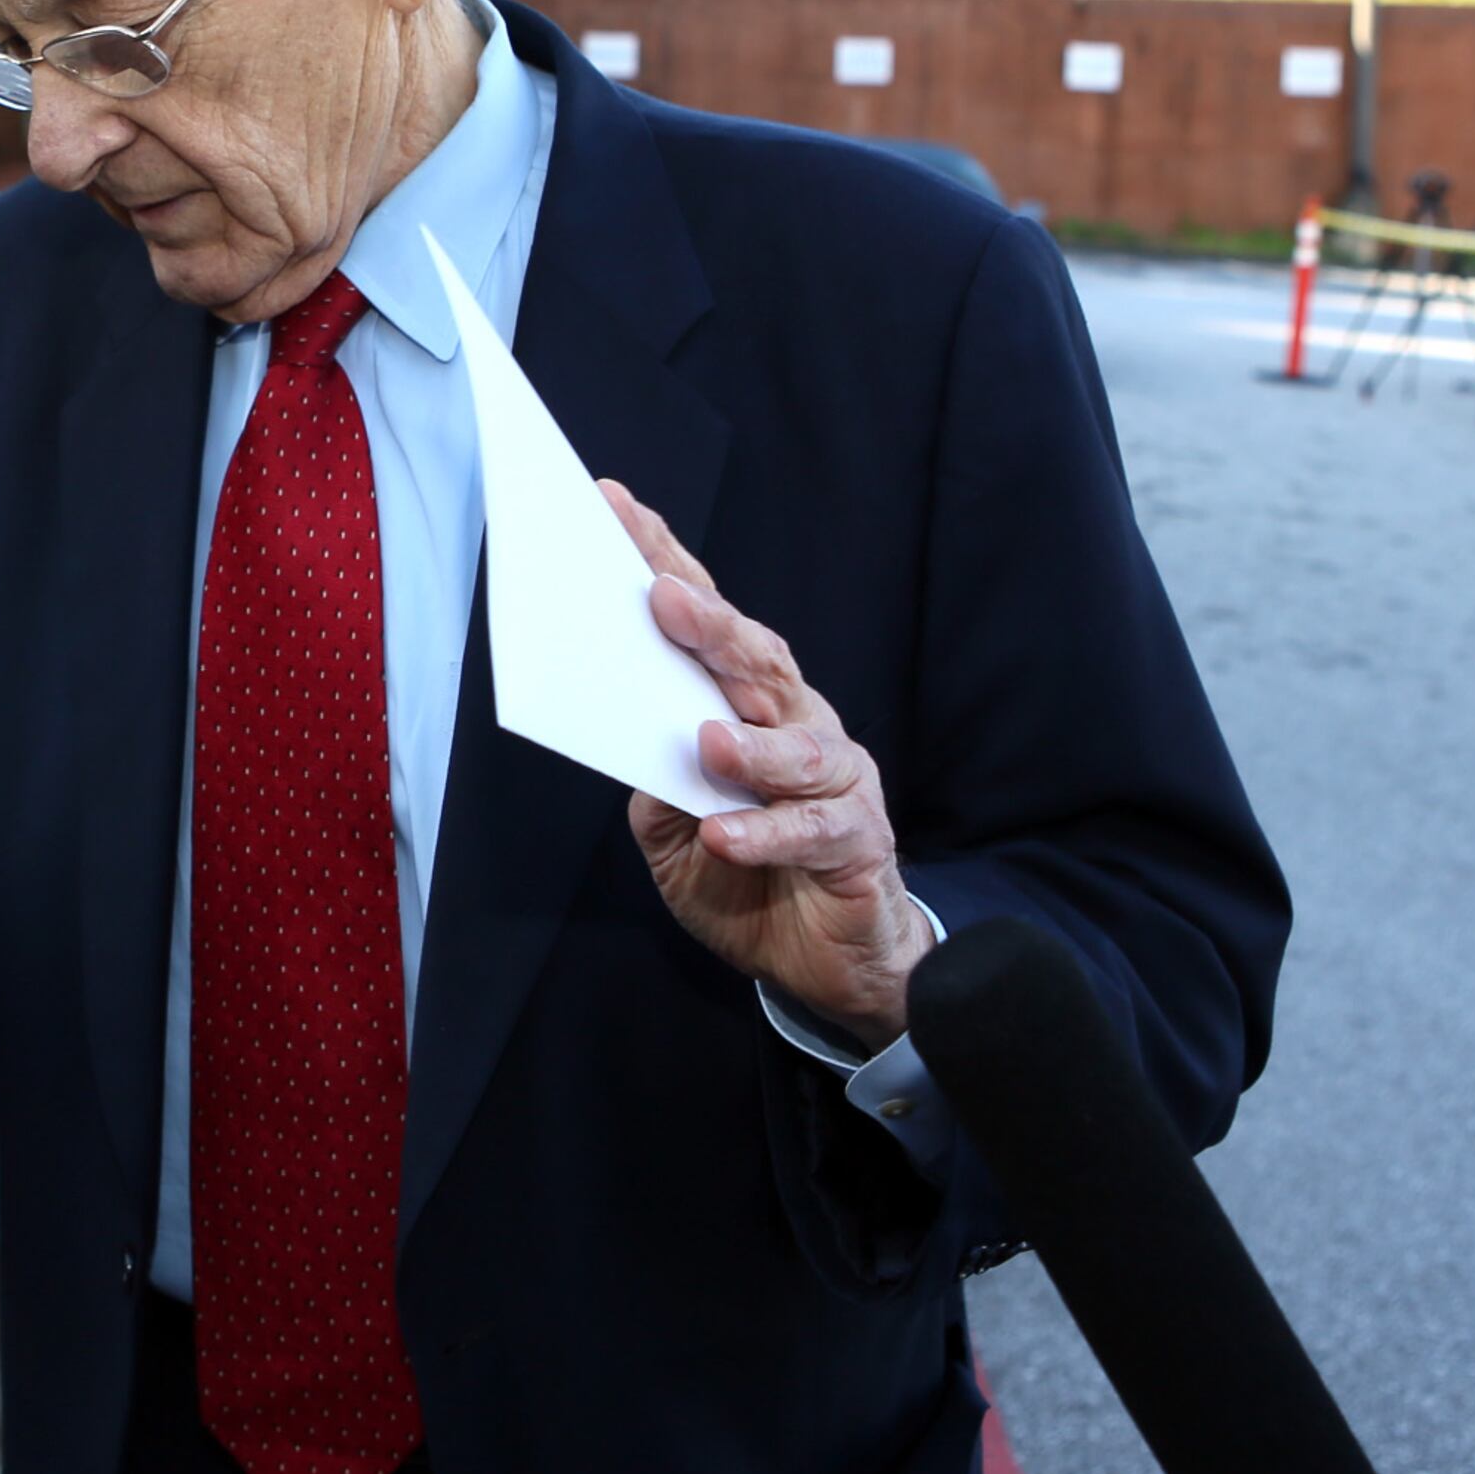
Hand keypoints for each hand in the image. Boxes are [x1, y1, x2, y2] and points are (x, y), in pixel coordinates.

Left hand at [603, 480, 931, 1048]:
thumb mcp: (674, 830)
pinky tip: (726, 836)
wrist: (830, 963)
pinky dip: (768, 833)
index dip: (666, 562)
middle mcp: (800, 722)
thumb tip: (619, 730)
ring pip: (799, 745)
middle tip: (660, 598)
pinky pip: (813, 832)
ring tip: (705, 739)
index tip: (615, 509)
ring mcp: (837, 779)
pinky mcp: (859, 842)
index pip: (708, 620)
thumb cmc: (748, 877)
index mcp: (750, 704)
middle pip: (757, 662)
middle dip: (710, 625)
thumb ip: (653, 778)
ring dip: (752, 743)